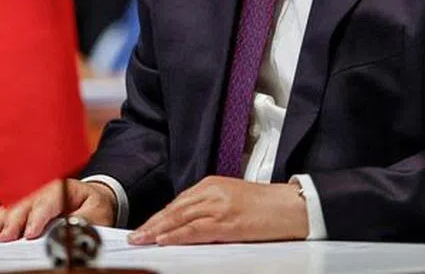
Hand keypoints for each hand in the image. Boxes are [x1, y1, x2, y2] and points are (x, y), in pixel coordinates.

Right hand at [0, 178, 116, 240]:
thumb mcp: (97, 213)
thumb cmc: (95, 206)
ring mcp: (31, 200)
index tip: (30, 234)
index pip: (48, 202)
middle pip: (25, 206)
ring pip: (10, 209)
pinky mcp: (23, 209)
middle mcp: (43, 192)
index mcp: (63, 189)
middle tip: (3, 237)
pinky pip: (4, 214)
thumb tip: (71, 231)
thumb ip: (83, 222)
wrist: (93, 198)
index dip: (38, 218)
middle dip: (13, 222)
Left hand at [129, 177, 306, 245]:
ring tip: (141, 240)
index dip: (159, 216)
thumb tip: (187, 224)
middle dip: (152, 223)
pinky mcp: (227, 221)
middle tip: (134, 236)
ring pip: (180, 218)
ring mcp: (219, 205)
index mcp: (212, 184)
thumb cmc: (265, 206)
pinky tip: (164, 240)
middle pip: (175, 209)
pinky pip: (195, 230)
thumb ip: (210, 207)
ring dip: (157, 230)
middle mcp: (212, 191)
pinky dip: (177, 235)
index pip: (178, 202)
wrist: (290, 206)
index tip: (145, 227)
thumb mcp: (232, 199)